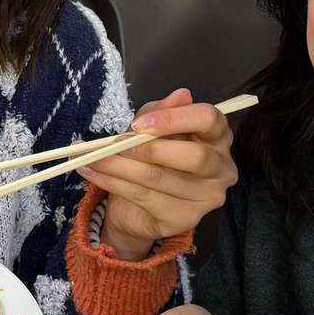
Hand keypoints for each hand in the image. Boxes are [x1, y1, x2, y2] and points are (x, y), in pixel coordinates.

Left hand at [79, 88, 237, 260]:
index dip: (173, 119)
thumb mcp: (152, 127)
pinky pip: (143, 197)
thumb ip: (163, 111)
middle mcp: (222, 170)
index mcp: (218, 138)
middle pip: (194, 157)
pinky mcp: (184, 219)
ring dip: (119, 165)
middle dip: (150, 149)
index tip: (140, 124)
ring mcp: (206, 198)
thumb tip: (181, 95)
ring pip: (159, 178)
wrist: (138, 206)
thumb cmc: (152, 157)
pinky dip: (112, 182)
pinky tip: (92, 172)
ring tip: (91, 156)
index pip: (208, 120)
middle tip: (118, 144)